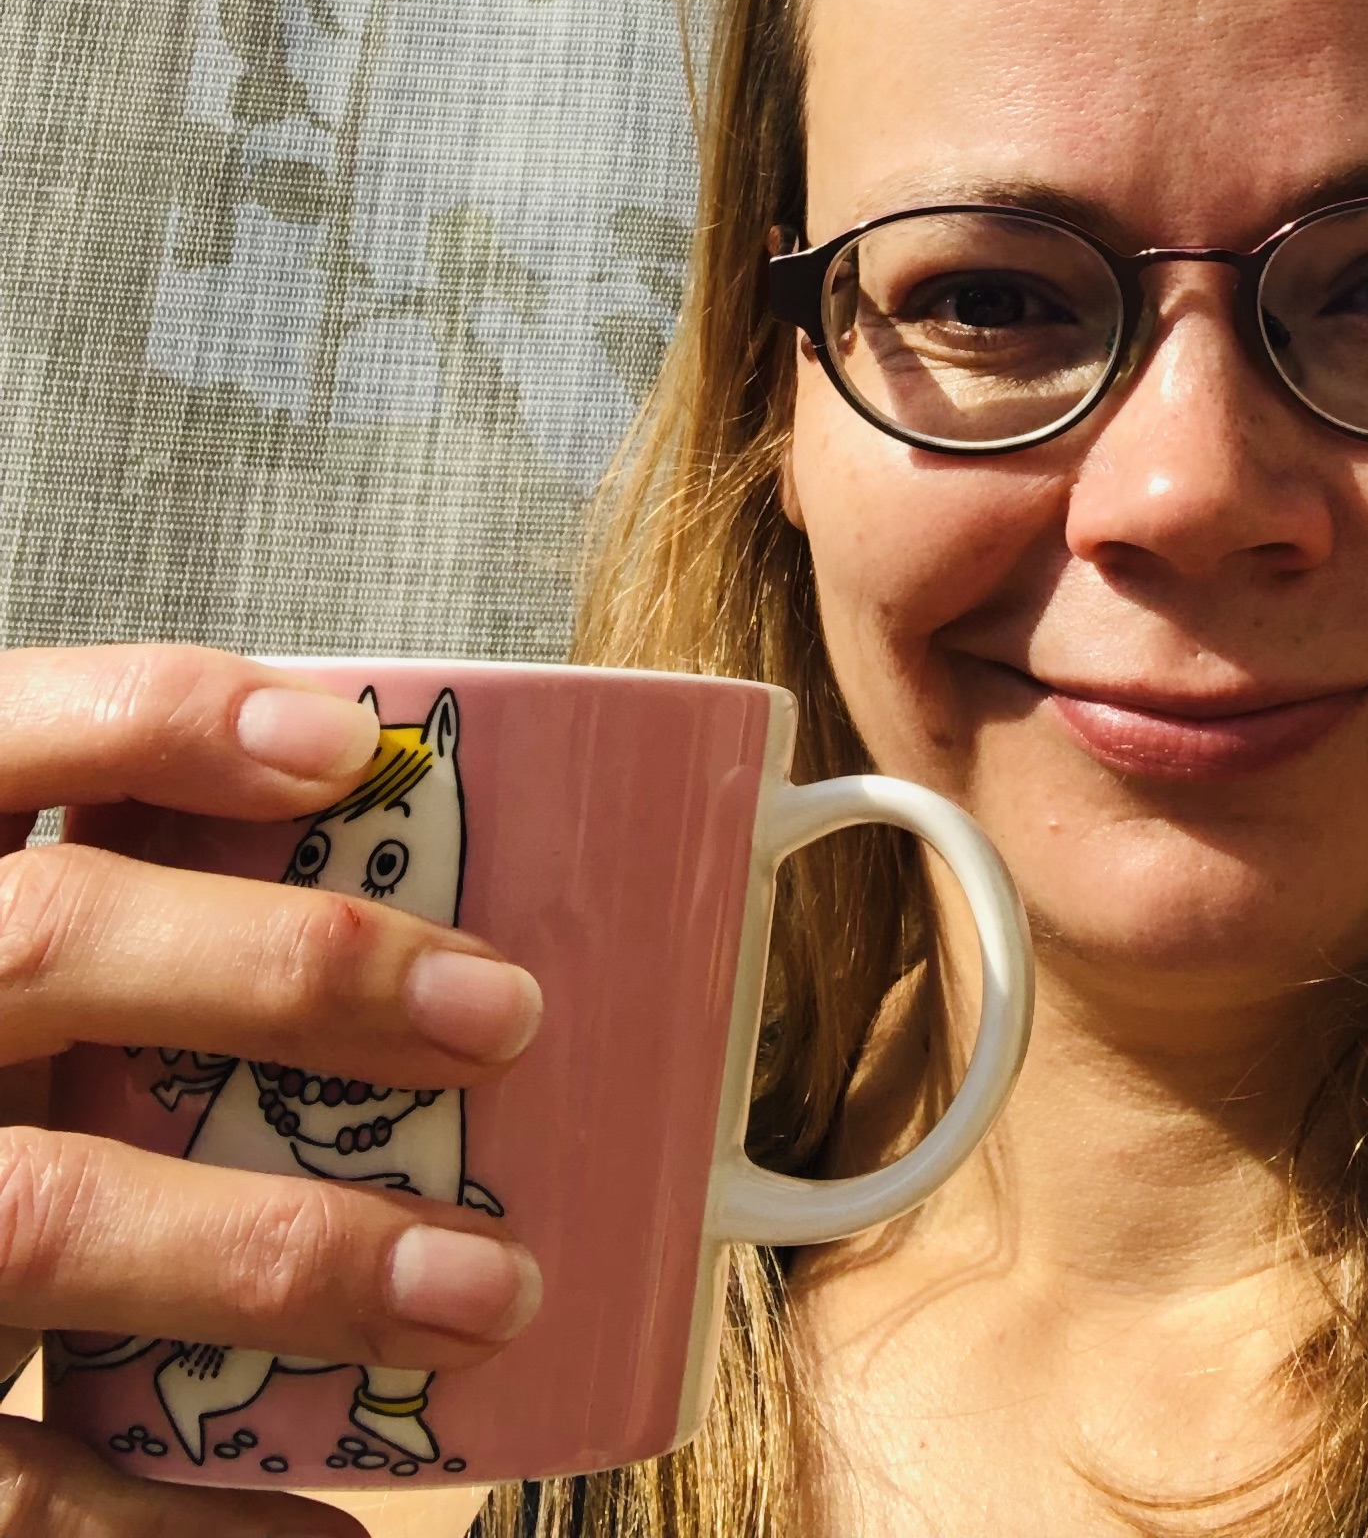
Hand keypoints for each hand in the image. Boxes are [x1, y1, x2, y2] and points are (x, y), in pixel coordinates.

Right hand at [0, 645, 544, 1535]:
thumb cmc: (2, 1077)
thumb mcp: (20, 978)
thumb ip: (146, 922)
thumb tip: (417, 850)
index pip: (0, 734)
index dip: (160, 722)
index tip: (346, 747)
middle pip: (44, 944)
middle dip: (288, 970)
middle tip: (505, 1012)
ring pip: (42, 1212)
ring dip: (288, 1254)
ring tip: (492, 1295)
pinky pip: (6, 1484)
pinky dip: (174, 1527)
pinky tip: (336, 1533)